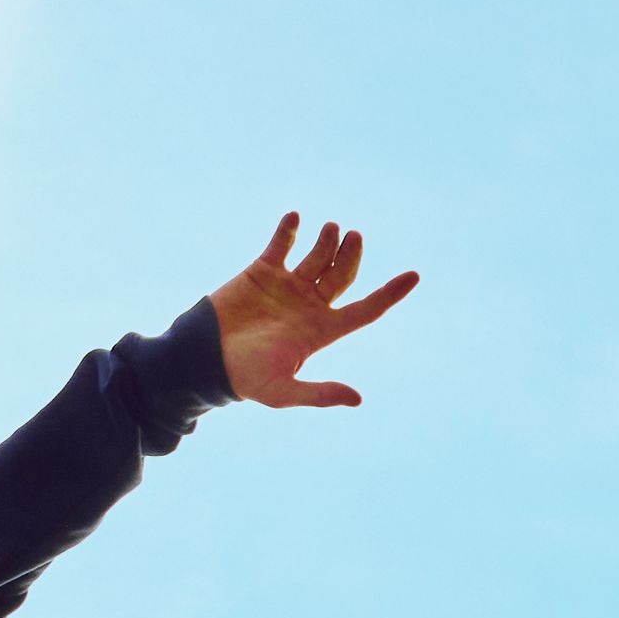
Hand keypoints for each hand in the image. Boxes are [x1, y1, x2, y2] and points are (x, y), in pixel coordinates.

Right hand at [209, 212, 415, 407]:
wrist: (203, 359)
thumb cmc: (244, 379)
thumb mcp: (282, 391)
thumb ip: (319, 393)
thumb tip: (358, 399)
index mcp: (322, 330)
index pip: (366, 309)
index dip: (390, 294)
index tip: (414, 276)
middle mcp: (310, 304)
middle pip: (343, 274)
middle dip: (352, 255)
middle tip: (354, 236)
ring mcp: (287, 286)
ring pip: (318, 256)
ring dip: (328, 240)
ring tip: (332, 228)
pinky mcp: (262, 271)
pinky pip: (282, 244)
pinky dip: (289, 230)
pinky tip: (295, 218)